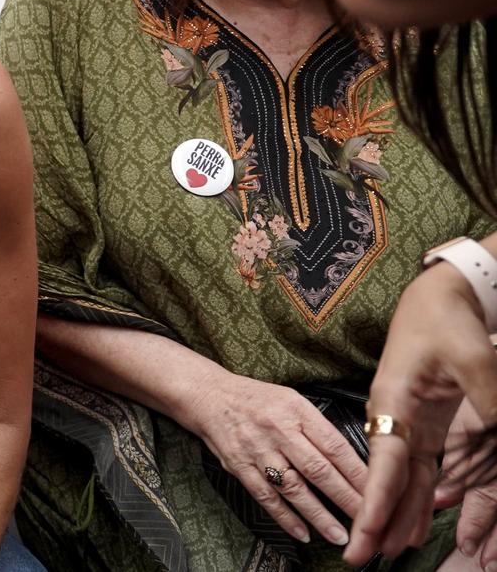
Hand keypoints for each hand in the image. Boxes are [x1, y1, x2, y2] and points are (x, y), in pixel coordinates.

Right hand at [183, 372, 367, 545]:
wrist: (207, 394)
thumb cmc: (255, 398)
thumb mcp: (292, 400)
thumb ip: (319, 428)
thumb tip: (353, 461)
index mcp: (296, 411)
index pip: (335, 446)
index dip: (359, 474)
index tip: (379, 494)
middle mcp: (277, 430)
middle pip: (318, 470)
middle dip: (346, 499)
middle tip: (368, 521)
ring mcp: (257, 450)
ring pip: (293, 488)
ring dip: (318, 515)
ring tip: (340, 536)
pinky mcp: (238, 465)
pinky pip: (265, 496)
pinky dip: (284, 517)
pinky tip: (302, 532)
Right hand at [345, 261, 496, 563]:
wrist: (437, 298)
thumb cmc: (444, 321)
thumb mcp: (471, 357)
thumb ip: (487, 400)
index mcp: (394, 401)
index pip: (385, 463)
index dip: (376, 503)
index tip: (366, 534)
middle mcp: (395, 416)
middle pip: (384, 478)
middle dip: (373, 520)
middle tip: (360, 558)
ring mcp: (408, 422)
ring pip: (400, 479)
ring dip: (393, 515)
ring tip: (385, 551)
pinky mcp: (423, 424)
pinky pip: (417, 469)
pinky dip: (413, 498)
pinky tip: (412, 523)